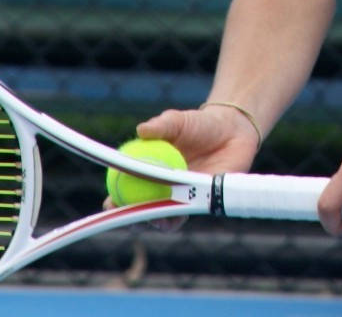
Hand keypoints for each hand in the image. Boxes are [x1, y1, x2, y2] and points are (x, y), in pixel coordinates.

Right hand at [102, 104, 260, 219]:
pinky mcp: (200, 201)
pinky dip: (177, 218)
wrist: (232, 130)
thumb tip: (142, 130)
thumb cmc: (199, 124)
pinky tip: (173, 217)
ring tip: (154, 217)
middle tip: (130, 214)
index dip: (115, 197)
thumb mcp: (178, 121)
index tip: (110, 202)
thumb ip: (162, 125)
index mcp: (150, 166)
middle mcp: (162, 185)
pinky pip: (185, 214)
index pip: (126, 187)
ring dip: (154, 221)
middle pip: (140, 207)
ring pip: (161, 216)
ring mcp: (181, 195)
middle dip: (130, 217)